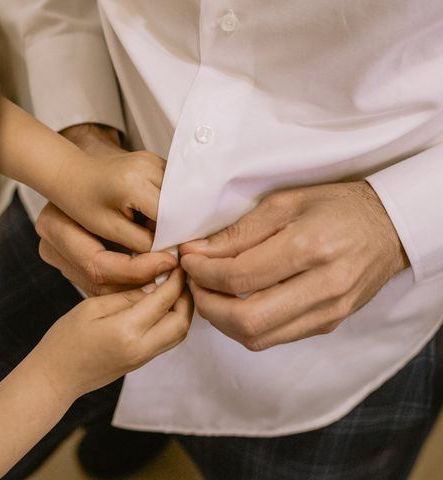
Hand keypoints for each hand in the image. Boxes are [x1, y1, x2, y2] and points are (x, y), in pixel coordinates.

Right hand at [30, 268, 192, 399]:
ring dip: (182, 310)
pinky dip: (172, 321)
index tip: (176, 263)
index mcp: (126, 331)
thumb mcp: (91, 307)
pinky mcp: (142, 362)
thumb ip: (125, 296)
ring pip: (179, 333)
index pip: (164, 300)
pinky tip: (162, 305)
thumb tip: (154, 286)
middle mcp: (141, 348)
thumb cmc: (65, 340)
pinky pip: (168, 340)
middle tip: (179, 275)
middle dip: (186, 296)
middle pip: (181, 321)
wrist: (56, 378)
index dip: (175, 279)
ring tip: (174, 288)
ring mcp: (143, 358)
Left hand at [35, 124, 176, 295]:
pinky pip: (172, 187)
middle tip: (164, 242)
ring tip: (155, 227)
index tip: (170, 253)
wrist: (71, 174)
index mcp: (134, 184)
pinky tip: (154, 214)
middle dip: (175, 225)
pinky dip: (168, 203)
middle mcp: (148, 166)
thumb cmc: (81, 201)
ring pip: (180, 194)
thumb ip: (143, 242)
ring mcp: (153, 160)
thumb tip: (171, 252)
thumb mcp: (110, 229)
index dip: (173, 237)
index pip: (171, 216)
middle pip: (180, 203)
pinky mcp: (154, 161)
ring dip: (173, 214)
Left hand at [180, 181, 408, 350]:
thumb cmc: (336, 207)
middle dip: (207, 305)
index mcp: (311, 248)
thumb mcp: (285, 203)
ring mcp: (329, 312)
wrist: (390, 228)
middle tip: (195, 283)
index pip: (239, 277)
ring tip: (211, 293)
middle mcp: (324, 287)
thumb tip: (197, 252)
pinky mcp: (329, 325)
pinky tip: (237, 303)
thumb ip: (239, 232)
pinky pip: (275, 338)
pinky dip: (246, 326)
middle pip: (246, 320)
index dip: (203, 272)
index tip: (188, 259)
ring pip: (258, 337)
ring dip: (222, 321)